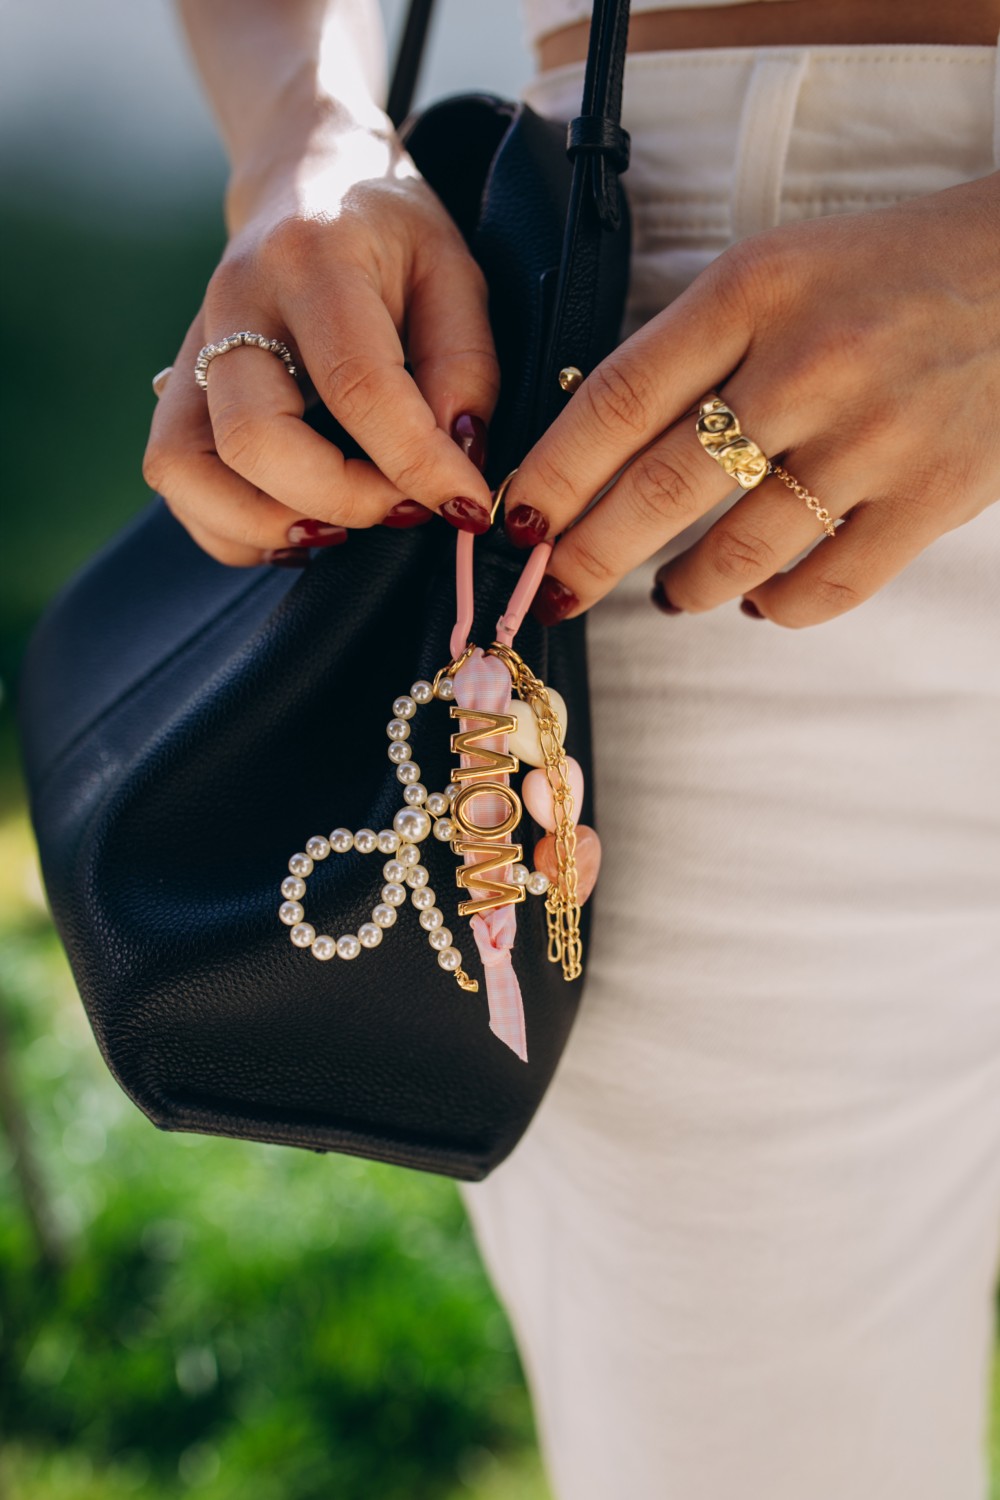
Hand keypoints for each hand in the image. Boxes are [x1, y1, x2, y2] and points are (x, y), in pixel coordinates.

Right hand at [144, 123, 498, 564]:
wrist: (301, 177)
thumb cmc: (388, 231)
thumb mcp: (454, 270)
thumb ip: (465, 365)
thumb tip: (456, 460)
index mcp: (312, 260)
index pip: (357, 385)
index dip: (416, 463)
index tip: (468, 504)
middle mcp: (234, 306)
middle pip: (251, 437)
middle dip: (339, 500)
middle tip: (404, 509)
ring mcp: (190, 350)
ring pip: (186, 469)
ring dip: (268, 524)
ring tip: (342, 530)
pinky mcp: (175, 388)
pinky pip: (179, 484)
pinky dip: (234, 530)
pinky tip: (300, 523)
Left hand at [504, 171, 999, 627]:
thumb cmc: (884, 275)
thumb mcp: (772, 273)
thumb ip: (689, 350)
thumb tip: (596, 457)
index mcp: (750, 294)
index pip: (615, 400)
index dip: (551, 475)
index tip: (513, 522)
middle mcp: (806, 364)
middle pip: (658, 490)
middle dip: (586, 559)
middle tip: (554, 595)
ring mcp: (872, 438)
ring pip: (735, 554)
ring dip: (682, 589)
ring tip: (668, 594)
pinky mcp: (929, 498)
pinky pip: (823, 589)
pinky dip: (774, 608)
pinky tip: (758, 599)